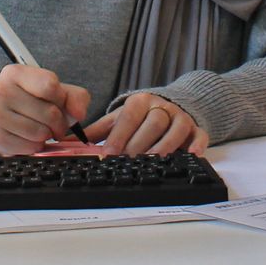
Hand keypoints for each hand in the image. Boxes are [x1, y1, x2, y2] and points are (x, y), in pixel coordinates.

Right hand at [0, 63, 90, 155]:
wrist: (1, 116)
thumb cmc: (30, 101)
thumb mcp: (53, 91)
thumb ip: (75, 97)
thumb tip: (79, 114)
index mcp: (15, 73)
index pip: (50, 85)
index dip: (61, 98)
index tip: (58, 102)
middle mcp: (1, 92)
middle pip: (49, 112)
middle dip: (59, 122)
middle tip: (54, 123)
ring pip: (40, 132)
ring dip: (47, 135)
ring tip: (40, 129)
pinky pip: (30, 147)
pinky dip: (36, 146)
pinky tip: (29, 138)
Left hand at [84, 93, 208, 155]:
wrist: (169, 105)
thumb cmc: (139, 117)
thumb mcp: (117, 119)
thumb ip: (95, 131)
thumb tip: (66, 141)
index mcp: (140, 102)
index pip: (129, 117)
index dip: (119, 136)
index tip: (109, 154)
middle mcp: (161, 107)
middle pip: (151, 124)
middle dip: (139, 144)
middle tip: (128, 162)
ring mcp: (179, 117)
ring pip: (174, 129)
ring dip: (164, 145)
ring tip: (152, 162)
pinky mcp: (195, 128)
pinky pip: (199, 134)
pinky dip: (196, 144)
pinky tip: (191, 155)